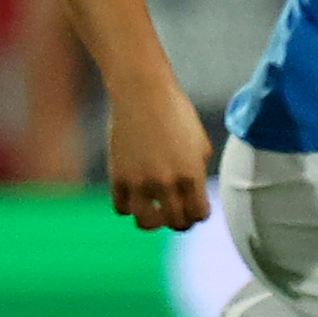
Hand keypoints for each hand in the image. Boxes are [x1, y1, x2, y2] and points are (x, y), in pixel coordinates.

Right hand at [106, 81, 219, 231]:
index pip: (199, 215)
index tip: (195, 208)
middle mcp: (166, 182)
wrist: (142, 93)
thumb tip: (195, 195)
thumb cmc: (175, 113)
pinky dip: (129, 206)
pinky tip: (135, 195)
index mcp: (192, 174)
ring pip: (146, 223)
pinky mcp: (117, 176)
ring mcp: (140, 181)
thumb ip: (199, 171)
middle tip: (177, 212)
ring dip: (153, 221)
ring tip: (155, 210)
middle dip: (180, 220)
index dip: (199, 214)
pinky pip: (122, 208)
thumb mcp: (199, 142)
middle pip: (176, 223)